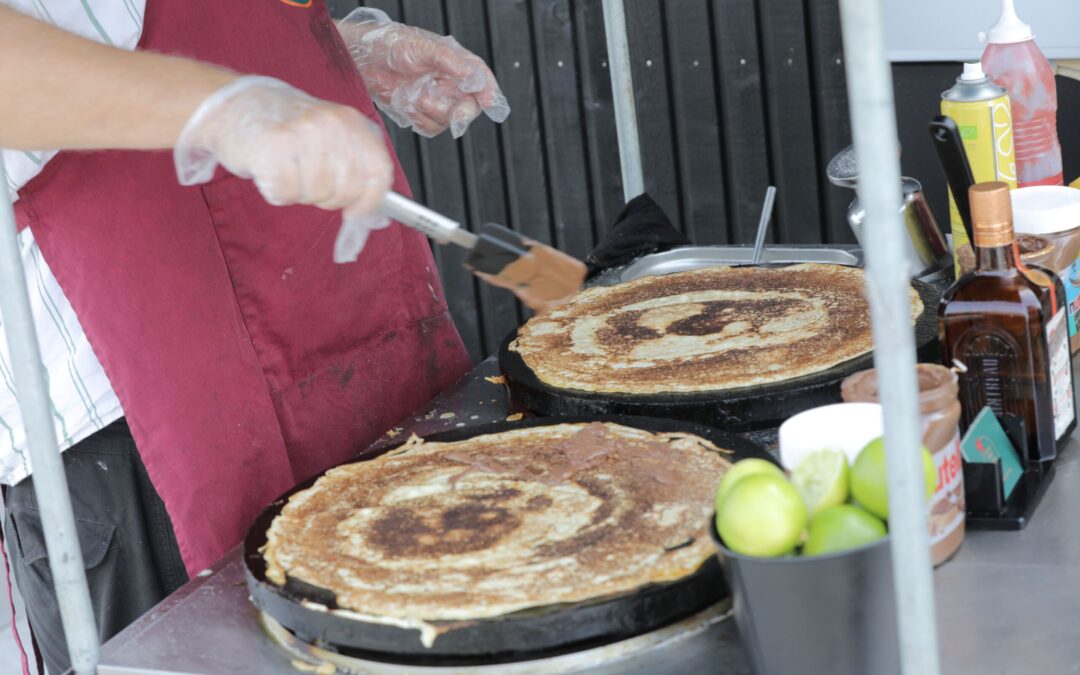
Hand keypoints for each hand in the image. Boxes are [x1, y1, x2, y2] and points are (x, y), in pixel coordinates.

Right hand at [174, 76, 392, 261]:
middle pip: (346, 192)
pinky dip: (276, 192)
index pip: (379, 173)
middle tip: (306, 177)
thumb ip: (355, 167)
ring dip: (298, 192)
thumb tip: (373, 216)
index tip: (356, 212)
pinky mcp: (274, 148)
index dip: (370, 201)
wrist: (233, 104)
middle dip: (326, 197)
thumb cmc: (284, 126)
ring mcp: (303, 134)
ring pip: (316, 195)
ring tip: (285, 166)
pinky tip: (268, 169)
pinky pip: (285, 194)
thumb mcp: (330, 136)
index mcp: (352, 122)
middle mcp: (332, 125)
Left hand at [339, 8, 509, 137]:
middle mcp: (450, 83)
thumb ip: (450, 61)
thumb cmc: (392, 45)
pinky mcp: (422, 114)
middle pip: (469, 106)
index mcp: (457, 62)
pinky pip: (430, 127)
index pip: (481, 79)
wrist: (364, 60)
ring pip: (448, 120)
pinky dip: (419, 119)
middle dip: (460, 111)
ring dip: (431, 110)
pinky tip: (408, 103)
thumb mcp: (424, 47)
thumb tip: (472, 75)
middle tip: (455, 113)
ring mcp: (437, 100)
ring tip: (414, 94)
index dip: (488, 92)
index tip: (489, 103)